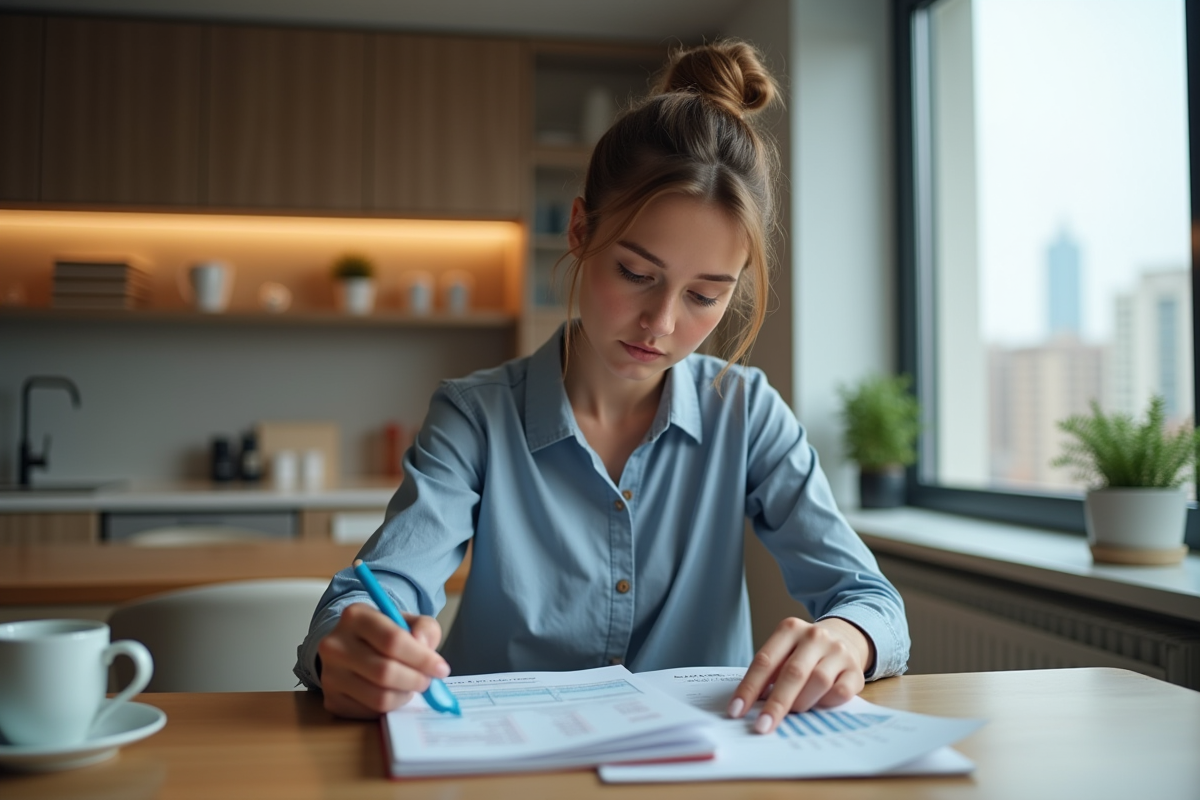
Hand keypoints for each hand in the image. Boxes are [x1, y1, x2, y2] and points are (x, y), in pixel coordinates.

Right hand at [316, 602, 450, 718]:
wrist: (353, 647)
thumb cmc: (385, 634)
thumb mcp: (409, 621)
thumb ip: (425, 628)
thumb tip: (423, 645)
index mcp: (355, 616)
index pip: (392, 640)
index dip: (421, 658)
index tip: (441, 668)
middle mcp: (335, 644)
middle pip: (384, 671)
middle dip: (415, 680)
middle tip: (428, 681)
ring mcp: (330, 674)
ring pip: (378, 696)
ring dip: (404, 695)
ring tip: (411, 685)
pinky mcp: (331, 699)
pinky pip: (369, 711)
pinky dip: (390, 706)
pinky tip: (394, 692)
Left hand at [727, 617, 874, 733]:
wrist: (844, 638)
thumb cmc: (803, 653)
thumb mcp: (783, 652)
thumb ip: (769, 674)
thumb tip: (751, 707)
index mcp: (789, 629)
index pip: (765, 661)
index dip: (749, 688)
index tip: (736, 711)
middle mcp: (814, 636)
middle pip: (792, 673)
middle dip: (776, 704)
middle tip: (762, 726)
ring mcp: (838, 652)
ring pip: (818, 682)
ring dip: (801, 703)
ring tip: (793, 713)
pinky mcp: (855, 670)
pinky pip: (840, 693)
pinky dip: (826, 704)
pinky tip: (818, 706)